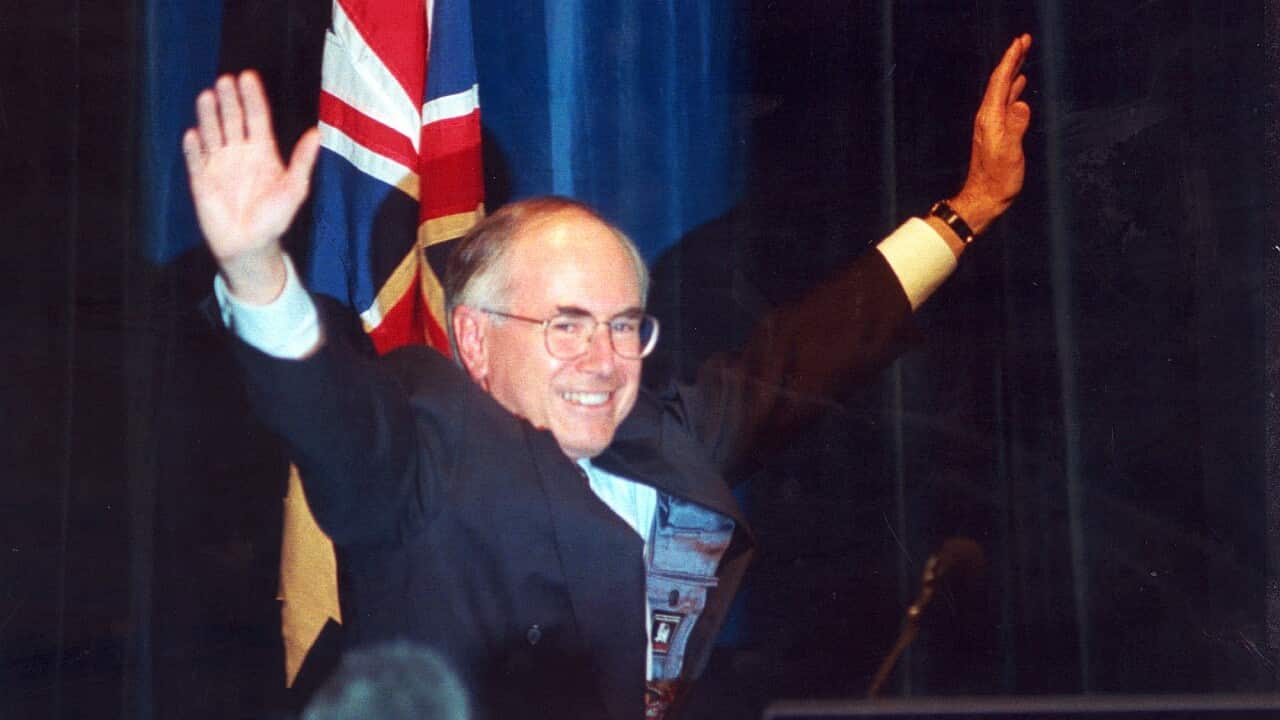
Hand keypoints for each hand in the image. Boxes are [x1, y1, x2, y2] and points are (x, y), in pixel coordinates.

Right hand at [182, 71, 319, 303]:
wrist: (251, 245)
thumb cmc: (274, 218)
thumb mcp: (295, 189)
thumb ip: (302, 161)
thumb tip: (316, 133)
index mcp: (262, 151)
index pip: (256, 117)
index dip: (252, 98)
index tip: (247, 77)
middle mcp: (239, 152)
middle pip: (232, 119)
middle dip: (229, 100)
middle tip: (226, 80)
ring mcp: (218, 164)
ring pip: (212, 133)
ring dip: (209, 115)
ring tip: (208, 96)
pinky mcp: (201, 181)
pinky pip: (196, 160)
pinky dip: (194, 148)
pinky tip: (193, 134)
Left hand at [950, 34, 1031, 236]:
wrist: (984, 198)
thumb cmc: (997, 180)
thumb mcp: (1009, 154)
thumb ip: (1015, 128)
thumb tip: (1021, 103)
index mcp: (990, 118)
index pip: (1000, 81)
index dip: (1011, 60)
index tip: (1020, 41)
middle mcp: (988, 117)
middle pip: (1000, 81)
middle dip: (1012, 59)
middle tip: (1024, 40)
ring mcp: (992, 124)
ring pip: (1003, 90)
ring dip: (1013, 72)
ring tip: (1022, 56)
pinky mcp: (997, 132)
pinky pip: (1005, 103)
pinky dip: (1013, 89)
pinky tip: (1019, 86)